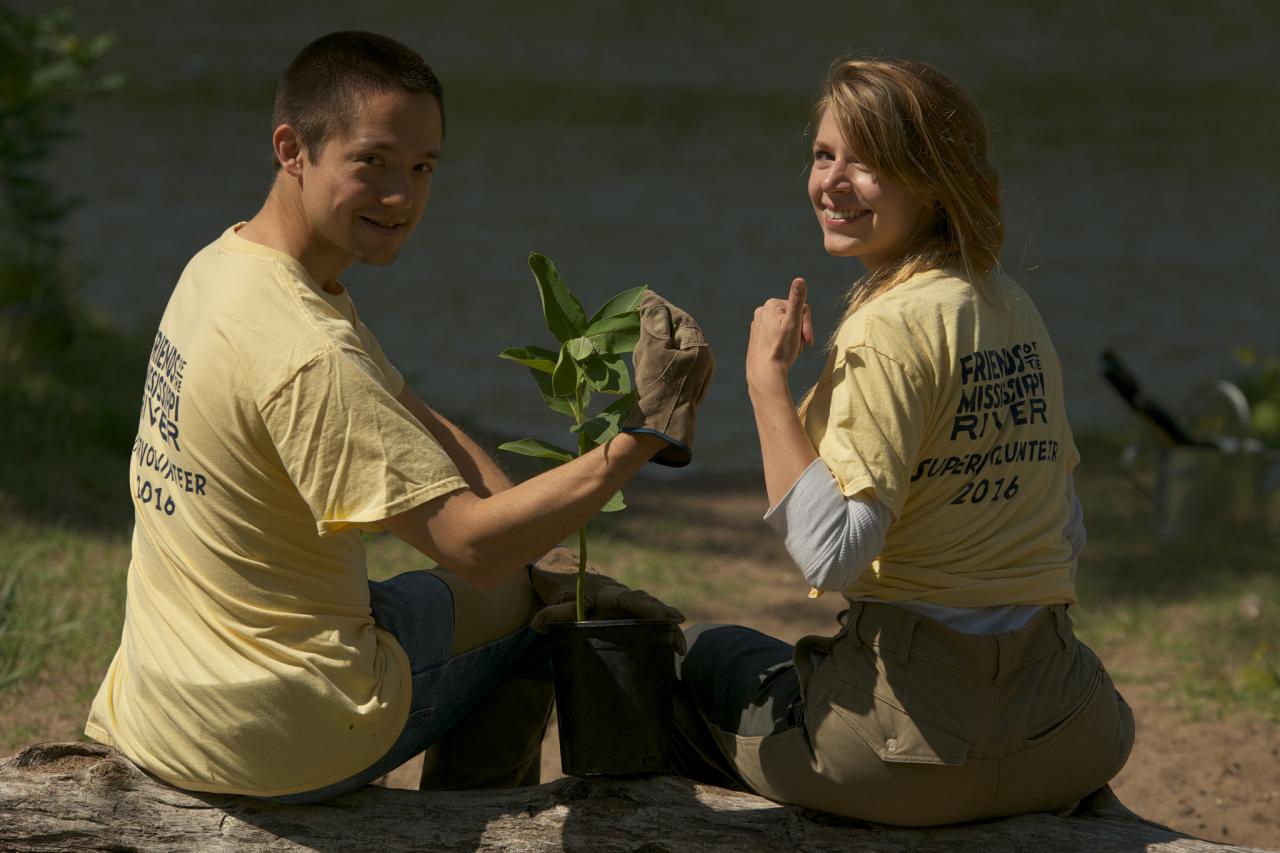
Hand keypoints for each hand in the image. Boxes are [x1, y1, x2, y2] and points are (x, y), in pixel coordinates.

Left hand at [528, 547, 686, 651]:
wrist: (563, 572)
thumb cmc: (560, 586)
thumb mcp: (556, 599)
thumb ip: (552, 612)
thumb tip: (538, 625)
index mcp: (607, 592)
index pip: (631, 600)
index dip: (650, 608)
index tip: (668, 616)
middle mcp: (620, 597)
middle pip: (648, 606)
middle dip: (666, 620)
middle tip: (680, 639)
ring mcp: (624, 605)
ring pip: (650, 613)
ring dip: (666, 628)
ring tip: (680, 648)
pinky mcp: (623, 613)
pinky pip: (643, 620)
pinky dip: (657, 630)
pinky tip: (669, 647)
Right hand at [621, 290, 714, 466]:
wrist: (660, 427)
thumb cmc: (656, 385)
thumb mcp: (651, 348)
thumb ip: (653, 320)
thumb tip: (651, 297)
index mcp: (701, 348)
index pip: (681, 318)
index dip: (662, 309)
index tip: (644, 303)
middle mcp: (706, 360)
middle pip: (681, 334)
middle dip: (660, 328)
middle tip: (639, 323)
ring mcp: (700, 376)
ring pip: (678, 350)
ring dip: (659, 344)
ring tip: (641, 346)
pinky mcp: (690, 388)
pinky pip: (677, 366)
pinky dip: (662, 360)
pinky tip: (648, 365)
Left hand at [747, 277, 813, 391]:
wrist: (764, 373)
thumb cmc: (781, 350)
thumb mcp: (793, 323)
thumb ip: (797, 301)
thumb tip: (799, 279)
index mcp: (771, 304)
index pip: (801, 308)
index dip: (807, 325)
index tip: (808, 341)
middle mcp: (762, 311)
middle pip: (793, 317)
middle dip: (799, 332)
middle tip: (800, 348)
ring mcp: (758, 324)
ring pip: (786, 327)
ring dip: (793, 338)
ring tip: (790, 352)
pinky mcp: (757, 336)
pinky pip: (777, 335)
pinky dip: (783, 342)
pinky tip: (782, 353)